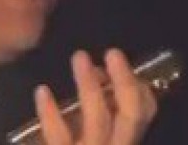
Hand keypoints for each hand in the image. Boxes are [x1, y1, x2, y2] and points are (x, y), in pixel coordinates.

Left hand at [35, 50, 156, 144]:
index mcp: (125, 140)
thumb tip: (97, 82)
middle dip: (125, 82)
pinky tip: (42, 91)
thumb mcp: (102, 133)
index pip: (144, 113)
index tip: (128, 67)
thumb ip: (103, 120)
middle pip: (131, 114)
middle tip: (113, 52)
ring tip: (79, 57)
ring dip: (90, 85)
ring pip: (97, 119)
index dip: (142, 89)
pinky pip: (58, 136)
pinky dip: (50, 113)